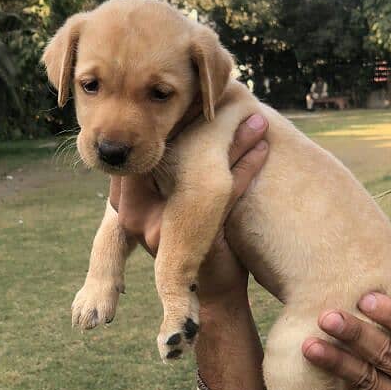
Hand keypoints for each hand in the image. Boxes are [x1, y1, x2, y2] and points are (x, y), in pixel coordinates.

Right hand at [109, 113, 268, 304]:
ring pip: (202, 167)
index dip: (176, 119)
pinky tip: (264, 147)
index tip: (203, 96)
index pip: (148, 147)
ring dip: (234, 140)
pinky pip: (226, 191)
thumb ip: (175, 166)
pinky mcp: (198, 236)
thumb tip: (198, 114)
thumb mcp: (177, 200)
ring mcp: (165, 226)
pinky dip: (247, 166)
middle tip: (233, 95)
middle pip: (173, 151)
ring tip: (258, 118)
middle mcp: (138, 212)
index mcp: (127, 200)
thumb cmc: (193, 239)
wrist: (209, 294)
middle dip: (204, 121)